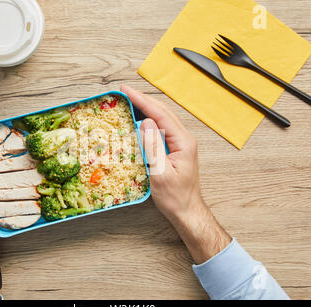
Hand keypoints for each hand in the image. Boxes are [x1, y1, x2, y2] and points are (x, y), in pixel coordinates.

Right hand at [121, 86, 230, 263]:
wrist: (186, 211)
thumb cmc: (175, 197)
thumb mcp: (161, 173)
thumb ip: (154, 147)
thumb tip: (147, 122)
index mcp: (183, 142)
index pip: (161, 114)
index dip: (142, 101)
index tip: (126, 91)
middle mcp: (184, 139)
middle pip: (163, 112)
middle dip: (143, 100)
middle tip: (124, 92)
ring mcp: (181, 143)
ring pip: (163, 118)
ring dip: (146, 108)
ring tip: (129, 101)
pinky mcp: (175, 149)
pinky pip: (161, 128)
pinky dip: (149, 120)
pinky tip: (139, 120)